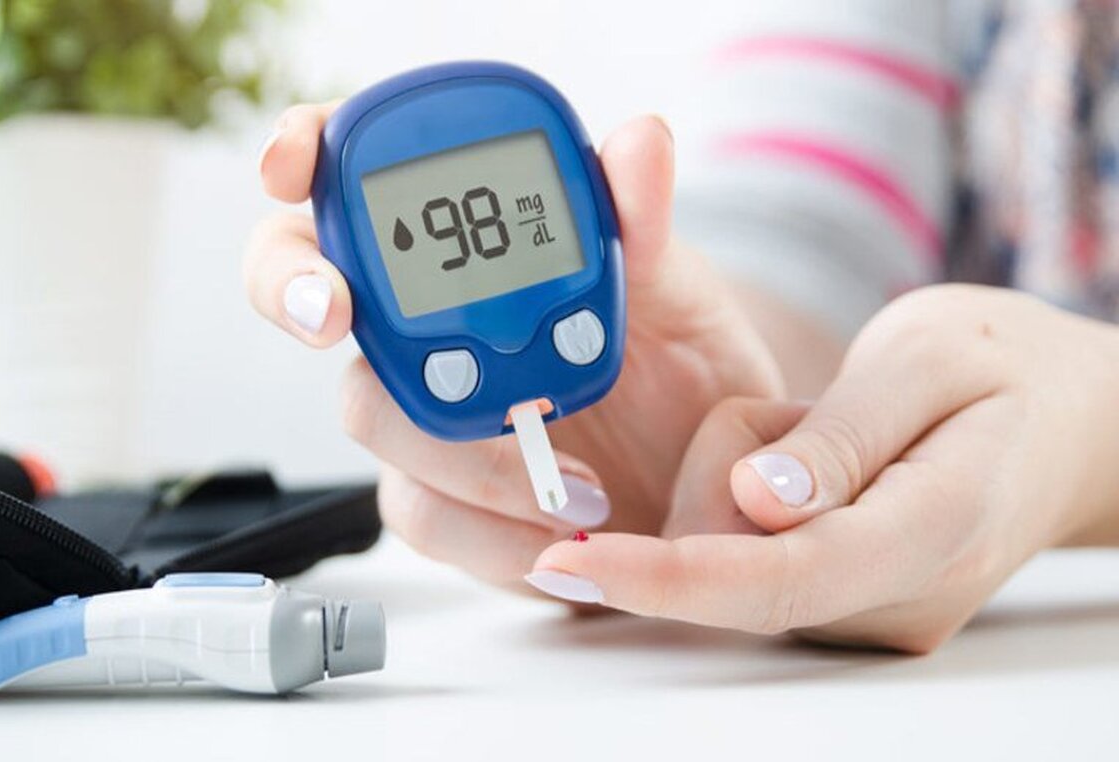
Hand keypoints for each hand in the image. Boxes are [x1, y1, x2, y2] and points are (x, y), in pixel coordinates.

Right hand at [245, 104, 789, 587]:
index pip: (353, 174)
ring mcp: (421, 407)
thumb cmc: (674, 361)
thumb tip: (639, 139)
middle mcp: (422, 320)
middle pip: (306, 286)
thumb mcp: (671, 285)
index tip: (291, 166)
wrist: (700, 471)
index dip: (300, 153)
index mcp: (463, 243)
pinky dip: (489, 529)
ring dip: (459, 444)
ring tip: (570, 475)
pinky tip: (557, 528)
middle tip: (334, 312)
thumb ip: (640, 221)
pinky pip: (424, 513)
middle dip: (293, 289)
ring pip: (368, 412)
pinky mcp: (442, 496)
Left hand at [528, 285, 1118, 651]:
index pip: (778, 579)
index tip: (573, 559)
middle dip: (710, 487)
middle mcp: (898, 596)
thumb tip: (758, 502)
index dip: (665, 577)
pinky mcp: (849, 605)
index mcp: (931, 528)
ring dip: (737, 484)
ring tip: (822, 429)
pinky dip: (753, 503)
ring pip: (736, 561)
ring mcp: (875, 611)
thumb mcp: (927, 359)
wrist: (1072, 423)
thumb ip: (840, 437)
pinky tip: (813, 464)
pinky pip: (754, 559)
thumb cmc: (1005, 371)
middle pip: (738, 572)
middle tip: (787, 416)